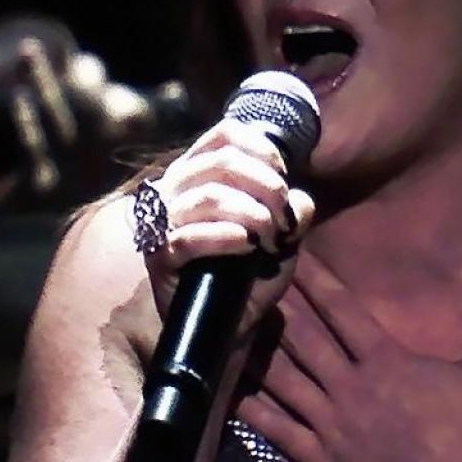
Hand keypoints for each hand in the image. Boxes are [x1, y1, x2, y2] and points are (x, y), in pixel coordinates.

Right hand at [142, 118, 315, 336]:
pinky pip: (188, 238)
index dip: (260, 148)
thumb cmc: (250, 274)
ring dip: (252, 213)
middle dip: (266, 185)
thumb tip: (301, 199)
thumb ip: (293, 213)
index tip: (283, 176)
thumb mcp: (281, 238)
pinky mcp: (160, 257)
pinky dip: (224, 237)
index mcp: (199, 172)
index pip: (224, 135)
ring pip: (208, 197)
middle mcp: (175, 188)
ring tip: (269, 237)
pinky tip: (247, 244)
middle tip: (283, 218)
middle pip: (222, 161)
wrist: (228, 325)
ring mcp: (163, 223)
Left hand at [237, 256, 461, 461]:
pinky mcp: (322, 461)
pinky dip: (255, 411)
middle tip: (249, 278)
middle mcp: (350, 385)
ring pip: (285, 380)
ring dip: (258, 352)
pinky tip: (231, 392)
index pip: (342, 310)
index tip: (291, 255)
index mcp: (386, 360)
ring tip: (232, 326)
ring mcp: (331, 424)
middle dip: (276, 304)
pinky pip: (281, 431)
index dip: (315, 280)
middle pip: (304, 338)